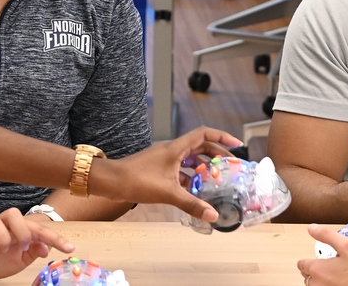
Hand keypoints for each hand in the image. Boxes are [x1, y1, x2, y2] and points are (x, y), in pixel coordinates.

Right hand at [0, 207, 75, 282]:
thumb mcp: (22, 258)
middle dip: (22, 230)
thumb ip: (34, 251)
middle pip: (13, 212)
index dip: (54, 238)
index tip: (69, 248)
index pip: (38, 229)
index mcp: (16, 229)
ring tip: (3, 250)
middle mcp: (2, 227)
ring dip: (3, 238)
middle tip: (22, 245)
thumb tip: (45, 248)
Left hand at [92, 127, 241, 222]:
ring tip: (216, 179)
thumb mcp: (168, 193)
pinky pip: (180, 169)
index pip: (204, 133)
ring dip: (203, 166)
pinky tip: (196, 190)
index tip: (236, 145)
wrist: (110, 182)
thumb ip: (191, 204)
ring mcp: (164, 159)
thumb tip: (212, 215)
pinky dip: (190, 177)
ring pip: (190, 158)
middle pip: (200, 146)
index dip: (222, 136)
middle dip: (216, 154)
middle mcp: (172, 150)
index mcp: (176, 148)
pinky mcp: (158, 169)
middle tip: (230, 166)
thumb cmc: (136, 180)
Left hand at [297, 223, 347, 285]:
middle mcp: (317, 283)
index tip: (317, 258)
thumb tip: (312, 228)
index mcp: (317, 269)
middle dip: (315, 269)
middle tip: (329, 265)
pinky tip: (341, 281)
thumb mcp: (347, 245)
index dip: (308, 259)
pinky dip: (329, 285)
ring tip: (336, 273)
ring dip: (321, 279)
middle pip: (307, 275)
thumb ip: (327, 235)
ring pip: (316, 284)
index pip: (302, 264)